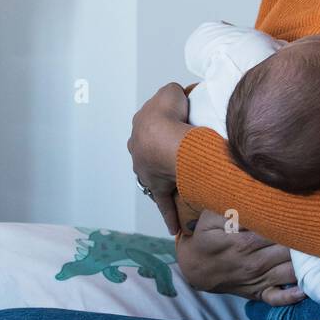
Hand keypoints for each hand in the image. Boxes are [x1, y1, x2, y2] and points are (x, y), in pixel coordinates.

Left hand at [126, 82, 191, 234]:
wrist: (165, 132)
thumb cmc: (167, 112)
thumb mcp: (171, 92)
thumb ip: (174, 93)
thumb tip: (181, 96)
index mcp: (139, 131)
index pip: (148, 132)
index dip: (160, 132)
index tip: (170, 135)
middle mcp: (138, 152)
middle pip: (149, 156)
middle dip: (158, 157)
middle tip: (175, 158)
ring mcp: (146, 172)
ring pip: (155, 177)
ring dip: (164, 179)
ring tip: (180, 181)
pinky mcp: (158, 187)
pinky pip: (164, 203)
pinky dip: (169, 216)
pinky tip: (173, 228)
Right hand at [175, 209, 305, 305]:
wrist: (194, 269)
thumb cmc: (205, 237)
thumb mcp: (210, 216)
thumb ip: (231, 205)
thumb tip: (253, 195)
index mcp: (243, 242)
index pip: (277, 230)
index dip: (294, 222)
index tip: (309, 212)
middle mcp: (254, 262)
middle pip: (289, 250)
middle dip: (308, 241)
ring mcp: (257, 280)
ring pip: (290, 273)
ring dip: (308, 266)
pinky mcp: (258, 293)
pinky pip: (278, 299)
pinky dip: (293, 296)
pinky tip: (307, 288)